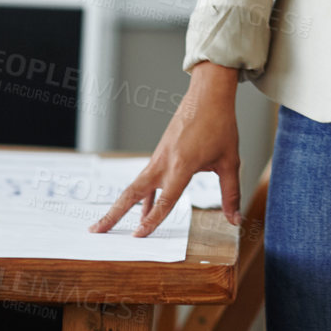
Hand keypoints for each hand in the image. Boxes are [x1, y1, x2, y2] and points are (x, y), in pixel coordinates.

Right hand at [88, 61, 241, 237]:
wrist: (208, 94)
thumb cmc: (220, 124)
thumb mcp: (230, 161)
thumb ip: (231, 193)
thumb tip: (235, 220)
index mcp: (181, 165)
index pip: (165, 200)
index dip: (152, 220)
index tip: (137, 236)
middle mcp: (164, 162)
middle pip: (132, 193)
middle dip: (113, 213)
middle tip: (95, 231)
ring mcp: (159, 157)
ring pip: (136, 186)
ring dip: (122, 205)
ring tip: (109, 224)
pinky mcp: (160, 153)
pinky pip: (147, 178)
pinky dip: (142, 195)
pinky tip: (143, 208)